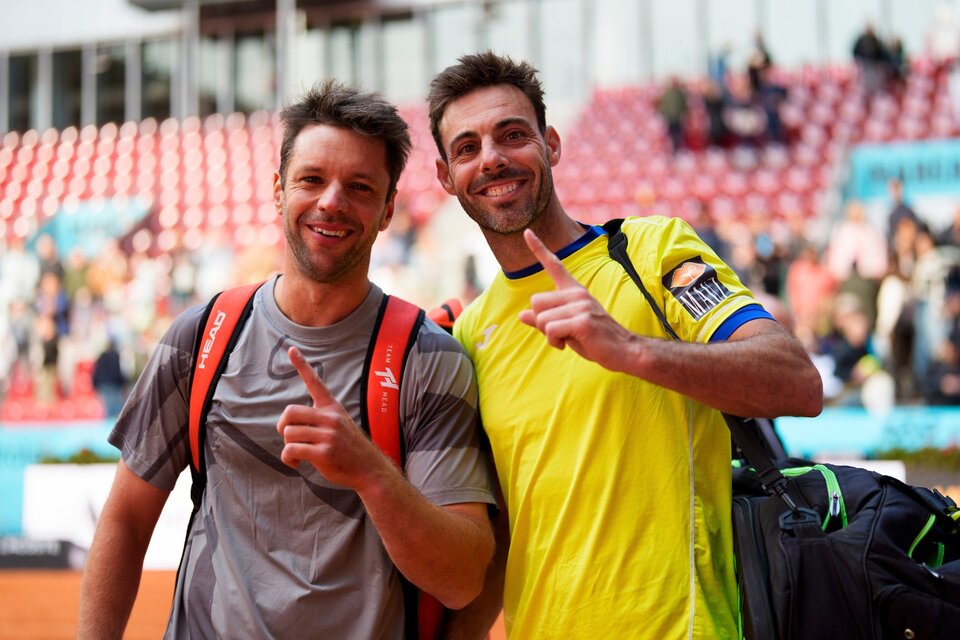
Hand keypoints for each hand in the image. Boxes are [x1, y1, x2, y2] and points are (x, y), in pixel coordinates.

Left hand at [277, 346, 383, 489]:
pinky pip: (291, 450)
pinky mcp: (323, 453)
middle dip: (282, 426)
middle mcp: (330, 418)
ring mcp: (327, 436)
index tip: (291, 349)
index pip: (315, 382)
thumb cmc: (349, 448)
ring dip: (287, 446)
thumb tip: (290, 424)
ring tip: (297, 454)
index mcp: (333, 408)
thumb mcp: (341, 424)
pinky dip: (288, 458)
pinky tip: (296, 463)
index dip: (302, 365)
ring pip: (288, 434)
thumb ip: (320, 418)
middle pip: (290, 412)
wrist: (369, 469)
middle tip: (288, 435)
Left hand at [518, 229, 636, 370]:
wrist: (623, 350)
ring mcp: (581, 305)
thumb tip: (521, 315)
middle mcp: (577, 293)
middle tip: (559, 332)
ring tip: (566, 338)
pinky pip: (550, 330)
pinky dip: (554, 342)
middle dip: (541, 322)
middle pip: (535, 301)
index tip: (526, 231)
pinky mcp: (582, 320)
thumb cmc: (594, 339)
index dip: (538, 248)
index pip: (554, 265)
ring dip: (548, 335)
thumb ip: (545, 320)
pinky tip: (566, 344)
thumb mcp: (566, 327)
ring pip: (541, 318)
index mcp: (574, 290)